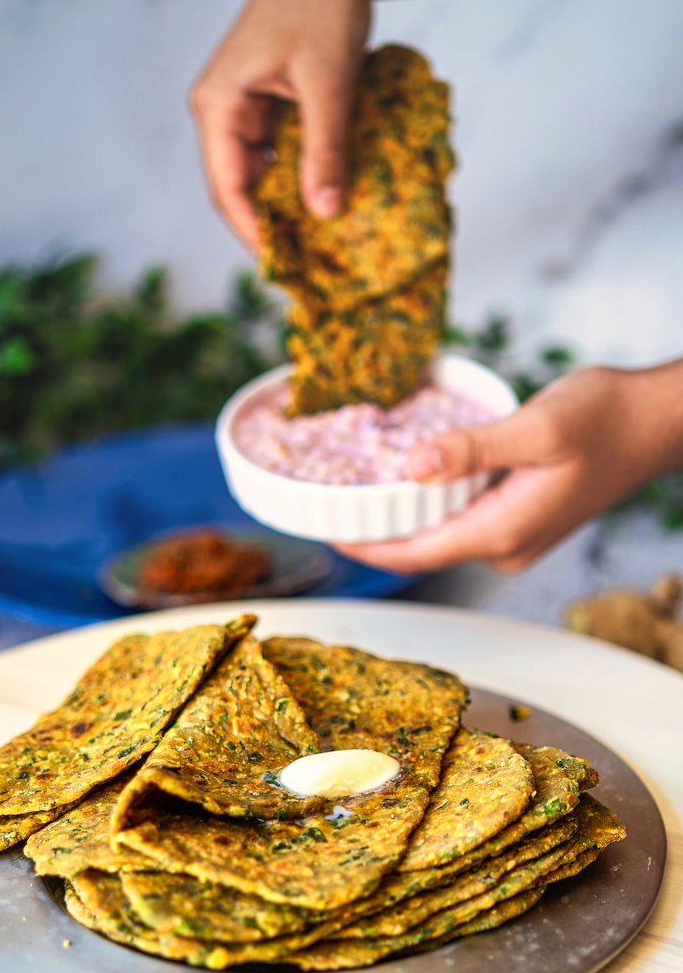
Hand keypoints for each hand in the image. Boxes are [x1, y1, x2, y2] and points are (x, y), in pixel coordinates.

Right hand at [190, 0, 369, 249]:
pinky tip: (327, 201)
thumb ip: (325, 148)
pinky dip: (301, 179)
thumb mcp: (329, 81)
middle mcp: (223, 112)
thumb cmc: (321, 1)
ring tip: (319, 245)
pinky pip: (279, 155)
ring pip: (261, 176)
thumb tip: (325, 212)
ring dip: (288, 207)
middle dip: (272, 228)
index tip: (283, 270)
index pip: (228, 190)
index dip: (253, 234)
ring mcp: (245, 108)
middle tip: (306, 268)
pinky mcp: (269, 103)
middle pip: (240, 189)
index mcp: (219, 107)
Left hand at [335, 360, 682, 572]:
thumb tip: (412, 467)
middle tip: (326, 502)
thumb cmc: (607, 418)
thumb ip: (471, 449)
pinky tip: (412, 479)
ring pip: (442, 535)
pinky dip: (433, 504)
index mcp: (503, 531)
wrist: (656, 422)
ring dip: (402, 518)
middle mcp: (506, 546)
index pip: (415, 553)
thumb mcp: (536, 425)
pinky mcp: (522, 520)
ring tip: (356, 489)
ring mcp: (515, 538)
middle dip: (375, 532)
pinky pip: (463, 520)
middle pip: (423, 549)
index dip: (365, 546)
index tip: (323, 528)